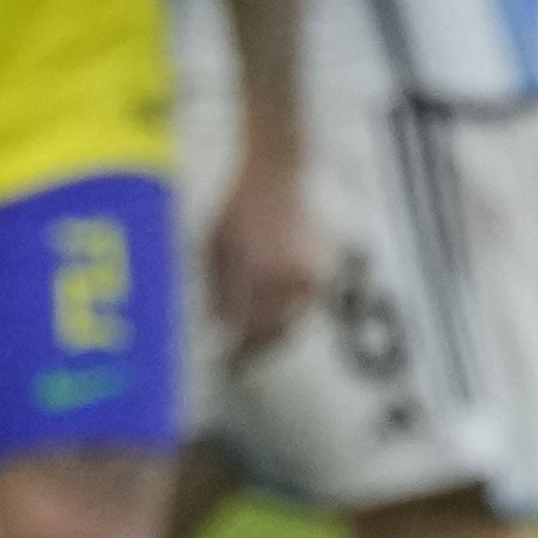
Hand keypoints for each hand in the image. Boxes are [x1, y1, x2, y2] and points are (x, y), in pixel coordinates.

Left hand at [204, 144, 327, 357]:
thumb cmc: (237, 208)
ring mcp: (309, 274)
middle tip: (238, 362)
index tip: (225, 363)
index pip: (244, 328)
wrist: (278, 173)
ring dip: (272, 333)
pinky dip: (288, 310)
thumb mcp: (213, 248)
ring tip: (253, 342)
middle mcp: (285, 277)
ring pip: (291, 321)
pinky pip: (304, 302)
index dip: (235, 350)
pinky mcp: (323, 268)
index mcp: (254, 274)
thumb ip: (217, 289)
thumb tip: (219, 326)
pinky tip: (272, 310)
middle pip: (272, 332)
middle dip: (255, 350)